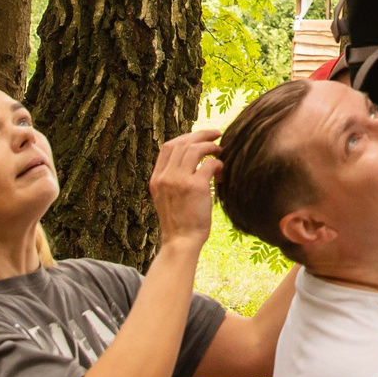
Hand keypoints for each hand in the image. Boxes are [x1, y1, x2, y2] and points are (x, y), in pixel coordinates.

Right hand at [149, 130, 219, 252]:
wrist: (181, 242)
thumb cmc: (179, 222)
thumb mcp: (165, 197)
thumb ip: (172, 179)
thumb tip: (190, 159)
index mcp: (156, 179)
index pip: (167, 147)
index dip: (185, 137)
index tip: (198, 136)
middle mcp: (165, 177)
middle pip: (182, 143)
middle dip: (201, 135)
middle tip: (216, 134)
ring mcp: (179, 181)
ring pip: (196, 149)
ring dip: (211, 146)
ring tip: (220, 151)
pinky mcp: (196, 187)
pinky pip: (210, 164)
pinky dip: (218, 164)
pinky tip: (220, 172)